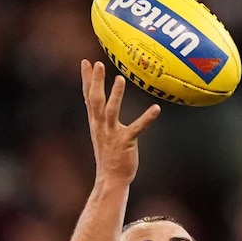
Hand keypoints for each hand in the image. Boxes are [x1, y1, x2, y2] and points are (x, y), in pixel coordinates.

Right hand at [81, 60, 160, 184]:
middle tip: (97, 63)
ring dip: (115, 95)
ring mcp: (113, 134)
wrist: (111, 178)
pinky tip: (156, 109)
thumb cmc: (109, 156)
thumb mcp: (101, 133)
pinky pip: (137, 127)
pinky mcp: (126, 142)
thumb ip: (100, 118)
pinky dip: (147, 118)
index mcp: (96, 123)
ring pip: (111, 111)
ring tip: (120, 79)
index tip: (85, 62)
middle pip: (96, 100)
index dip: (86, 79)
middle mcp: (101, 126)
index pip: (88, 97)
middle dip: (95, 82)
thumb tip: (98, 105)